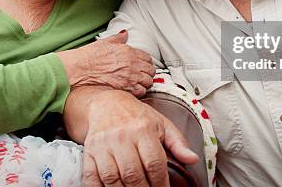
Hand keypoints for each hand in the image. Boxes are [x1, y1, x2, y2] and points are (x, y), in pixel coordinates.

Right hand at [57, 30, 155, 96]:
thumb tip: (124, 33)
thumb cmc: (89, 56)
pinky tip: (132, 90)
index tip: (142, 66)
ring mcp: (131, 77)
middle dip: (147, 73)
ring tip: (137, 84)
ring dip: (144, 83)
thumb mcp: (104, 43)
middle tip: (141, 76)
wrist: (79, 69)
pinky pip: (142, 92)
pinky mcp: (127, 88)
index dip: (145, 63)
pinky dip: (139, 92)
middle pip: (151, 70)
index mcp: (128, 51)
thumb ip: (118, 39)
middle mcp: (132, 64)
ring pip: (149, 82)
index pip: (147, 58)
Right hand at [82, 91, 197, 186]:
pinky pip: (91, 177)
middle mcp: (122, 136)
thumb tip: (192, 159)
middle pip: (133, 174)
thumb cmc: (136, 116)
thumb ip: (178, 143)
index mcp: (143, 129)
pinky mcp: (88, 151)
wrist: (106, 103)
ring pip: (112, 179)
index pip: (154, 164)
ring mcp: (103, 145)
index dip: (160, 183)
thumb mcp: (161, 124)